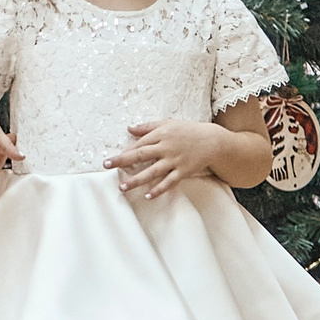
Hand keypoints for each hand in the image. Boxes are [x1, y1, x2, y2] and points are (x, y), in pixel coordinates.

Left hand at [105, 118, 227, 198]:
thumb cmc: (188, 130)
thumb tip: (129, 128)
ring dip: (136, 180)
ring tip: (122, 187)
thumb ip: (148, 126)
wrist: (213, 140)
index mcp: (161, 134)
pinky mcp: (183, 171)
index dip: (124, 152)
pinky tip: (148, 196)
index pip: (138, 143)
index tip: (111, 159)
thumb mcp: (168, 124)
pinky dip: (159, 189)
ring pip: (152, 172)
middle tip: (106, 166)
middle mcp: (166, 147)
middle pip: (140, 155)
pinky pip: (169, 182)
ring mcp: (174, 160)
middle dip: (122, 161)